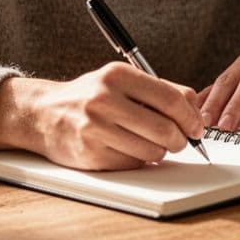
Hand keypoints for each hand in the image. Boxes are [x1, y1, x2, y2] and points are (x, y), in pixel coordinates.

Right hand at [0, 63, 203, 170]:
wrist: (42, 114)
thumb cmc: (88, 97)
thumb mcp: (120, 81)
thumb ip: (159, 89)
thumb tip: (195, 107)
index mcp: (116, 76)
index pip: (170, 98)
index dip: (191, 117)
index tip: (197, 127)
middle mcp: (104, 100)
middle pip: (164, 128)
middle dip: (180, 139)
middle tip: (180, 141)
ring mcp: (95, 129)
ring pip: (152, 150)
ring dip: (160, 151)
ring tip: (151, 143)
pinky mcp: (90, 154)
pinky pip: (132, 163)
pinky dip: (139, 160)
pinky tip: (128, 149)